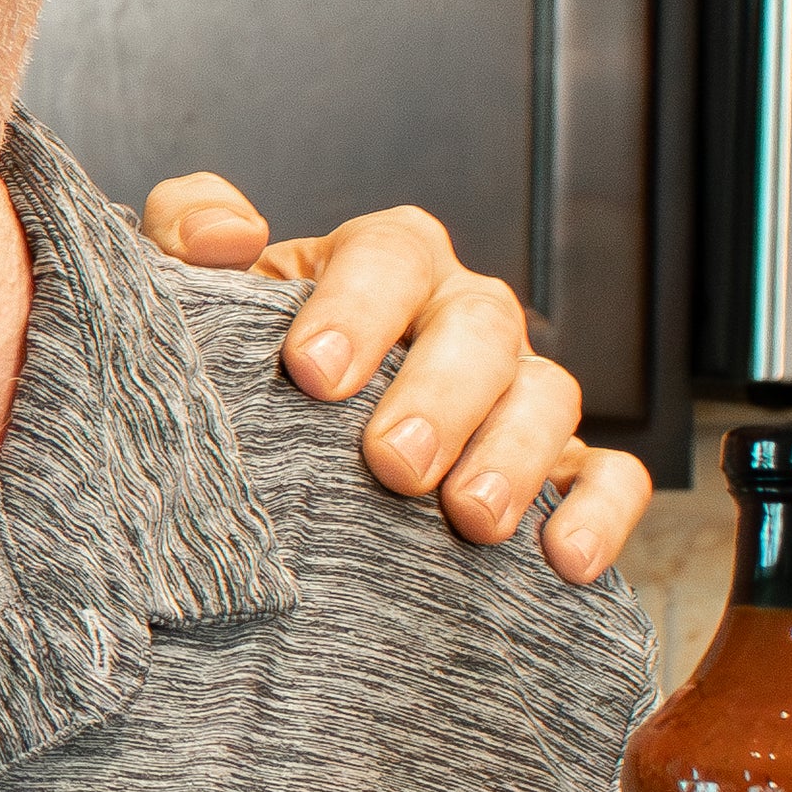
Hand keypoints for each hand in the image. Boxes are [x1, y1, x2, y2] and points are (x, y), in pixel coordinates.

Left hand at [141, 173, 648, 583]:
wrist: (276, 456)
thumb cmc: (245, 362)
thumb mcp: (196, 292)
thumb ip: (185, 230)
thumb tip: (227, 236)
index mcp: (382, 265)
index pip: (389, 255)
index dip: (357, 306)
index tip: (312, 371)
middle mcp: (461, 317)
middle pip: (480, 326)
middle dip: (440, 394)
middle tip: (392, 462)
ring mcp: (514, 391)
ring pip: (547, 395)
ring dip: (516, 454)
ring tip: (471, 519)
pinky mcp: (557, 467)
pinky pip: (606, 475)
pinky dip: (597, 510)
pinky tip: (563, 561)